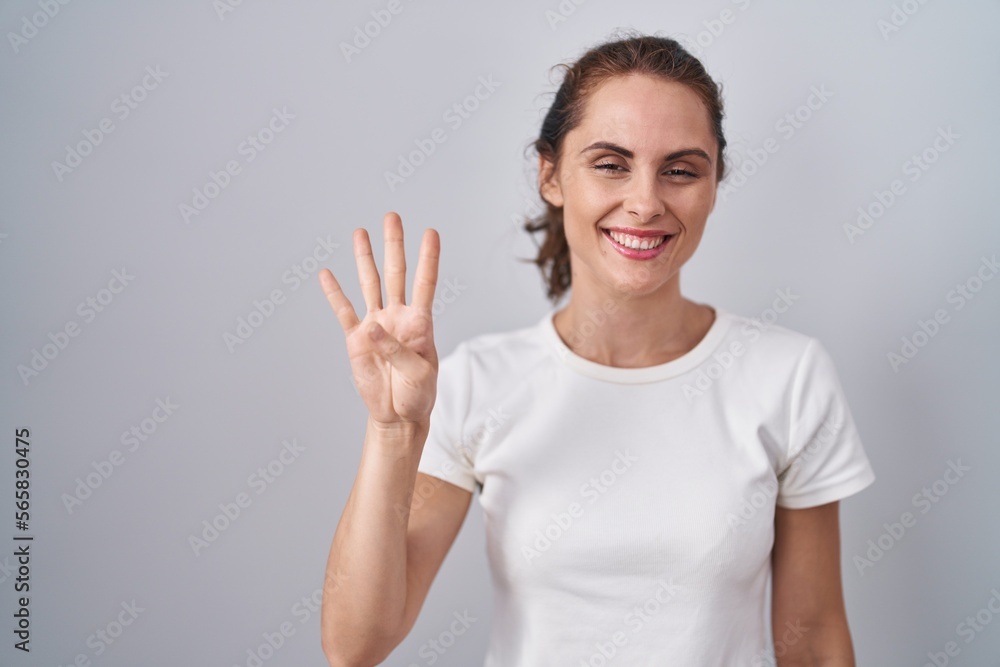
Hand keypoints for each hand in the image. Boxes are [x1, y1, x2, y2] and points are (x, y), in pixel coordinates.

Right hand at [319, 212, 440, 426]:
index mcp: (420, 323)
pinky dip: (334, 293)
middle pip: (395, 274)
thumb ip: (396, 349)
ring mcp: (376, 325)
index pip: (425, 283)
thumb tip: (370, 326)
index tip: (431, 232)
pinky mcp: (355, 339)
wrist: (398, 415)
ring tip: (360, 232)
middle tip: (391, 217)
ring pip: (369, 284)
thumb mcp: (417, 373)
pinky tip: (326, 274)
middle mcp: (397, 317)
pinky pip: (343, 311)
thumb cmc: (417, 394)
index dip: (428, 258)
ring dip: (364, 259)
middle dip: (393, 245)